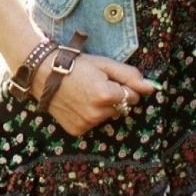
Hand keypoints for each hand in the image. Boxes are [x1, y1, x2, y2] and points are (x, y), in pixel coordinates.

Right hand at [32, 51, 159, 136]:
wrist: (43, 73)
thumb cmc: (75, 64)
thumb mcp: (104, 64)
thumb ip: (130, 76)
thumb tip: (152, 88)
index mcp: (106, 95)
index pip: (132, 97)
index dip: (123, 86)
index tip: (107, 79)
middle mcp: (97, 113)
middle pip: (120, 108)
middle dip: (113, 98)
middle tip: (93, 85)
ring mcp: (86, 124)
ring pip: (106, 117)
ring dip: (101, 108)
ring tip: (83, 94)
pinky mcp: (77, 131)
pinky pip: (92, 124)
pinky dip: (88, 115)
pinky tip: (77, 104)